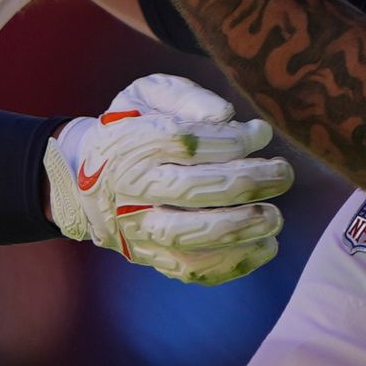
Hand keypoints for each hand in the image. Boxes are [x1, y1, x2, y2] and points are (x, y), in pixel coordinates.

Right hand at [46, 73, 294, 283]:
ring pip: (189, 236)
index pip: (184, 142)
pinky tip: (266, 246)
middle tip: (283, 174)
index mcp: (130, 144)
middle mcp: (129, 190)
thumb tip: (225, 115)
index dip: (230, 140)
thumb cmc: (132, 130)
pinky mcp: (149, 257)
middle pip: (191, 189)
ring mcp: (137, 228)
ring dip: (240, 228)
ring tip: (276, 217)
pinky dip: (233, 263)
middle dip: (247, 182)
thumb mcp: (147, 96)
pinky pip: (191, 269)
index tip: (261, 134)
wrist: (83, 181)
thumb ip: (185, 96)